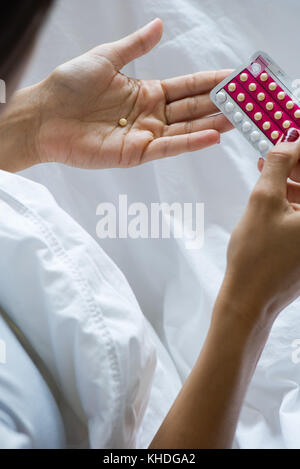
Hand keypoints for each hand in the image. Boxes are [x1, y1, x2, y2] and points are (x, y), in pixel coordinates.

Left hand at [33, 18, 231, 168]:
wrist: (45, 115)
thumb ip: (135, 46)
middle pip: (192, 108)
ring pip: (186, 128)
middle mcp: (150, 114)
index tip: (234, 78)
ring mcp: (145, 134)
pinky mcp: (136, 153)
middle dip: (219, 103)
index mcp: (146, 90)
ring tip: (238, 118)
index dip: (210, 82)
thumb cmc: (70, 85)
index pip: (187, 86)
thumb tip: (160, 26)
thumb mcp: (106, 58)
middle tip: (246, 101)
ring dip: (212, 123)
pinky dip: (190, 142)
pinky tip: (212, 135)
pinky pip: (168, 147)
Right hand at [223, 131, 299, 326]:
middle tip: (282, 144)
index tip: (295, 132)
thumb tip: (290, 139)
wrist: (249, 299)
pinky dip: (293, 195)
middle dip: (299, 162)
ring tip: (269, 163)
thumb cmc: (256, 257)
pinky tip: (273, 185)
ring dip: (294, 177)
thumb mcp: (263, 200)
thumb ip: (279, 163)